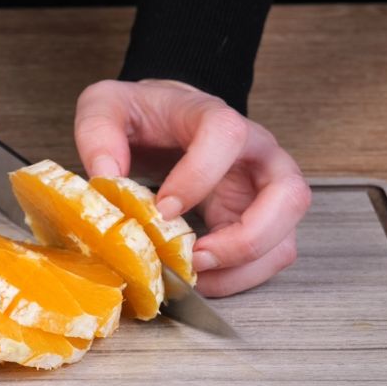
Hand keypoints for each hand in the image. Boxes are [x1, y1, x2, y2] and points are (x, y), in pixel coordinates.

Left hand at [75, 80, 310, 296]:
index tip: (161, 210)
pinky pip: (267, 258)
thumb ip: (98, 133)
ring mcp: (264, 191)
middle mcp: (255, 154)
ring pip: (284, 237)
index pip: (226, 135)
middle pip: (289, 195)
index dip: (198, 175)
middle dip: (246, 238)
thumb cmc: (143, 115)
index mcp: (215, 117)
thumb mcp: (105, 107)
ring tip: (195, 276)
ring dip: (243, 268)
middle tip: (196, 255)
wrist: (165, 120)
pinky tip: (201, 278)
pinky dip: (238, 278)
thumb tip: (105, 178)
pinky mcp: (258, 221)